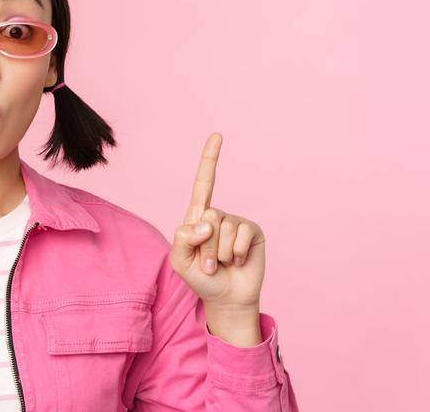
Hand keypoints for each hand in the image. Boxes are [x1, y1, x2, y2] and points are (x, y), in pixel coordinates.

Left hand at [169, 133, 266, 344]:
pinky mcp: (253, 232)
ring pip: (222, 229)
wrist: (226, 297)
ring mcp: (236, 223)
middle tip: (208, 263)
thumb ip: (183, 239)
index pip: (204, 183)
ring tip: (222, 264)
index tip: (218, 135)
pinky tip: (238, 261)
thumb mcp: (180, 260)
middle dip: (205, 246)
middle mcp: (217, 215)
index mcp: (197, 217)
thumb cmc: (200, 278)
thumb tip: (206, 222)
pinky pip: (241, 234)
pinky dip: (236, 252)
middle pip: (207, 217)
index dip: (210, 159)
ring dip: (220, 253)